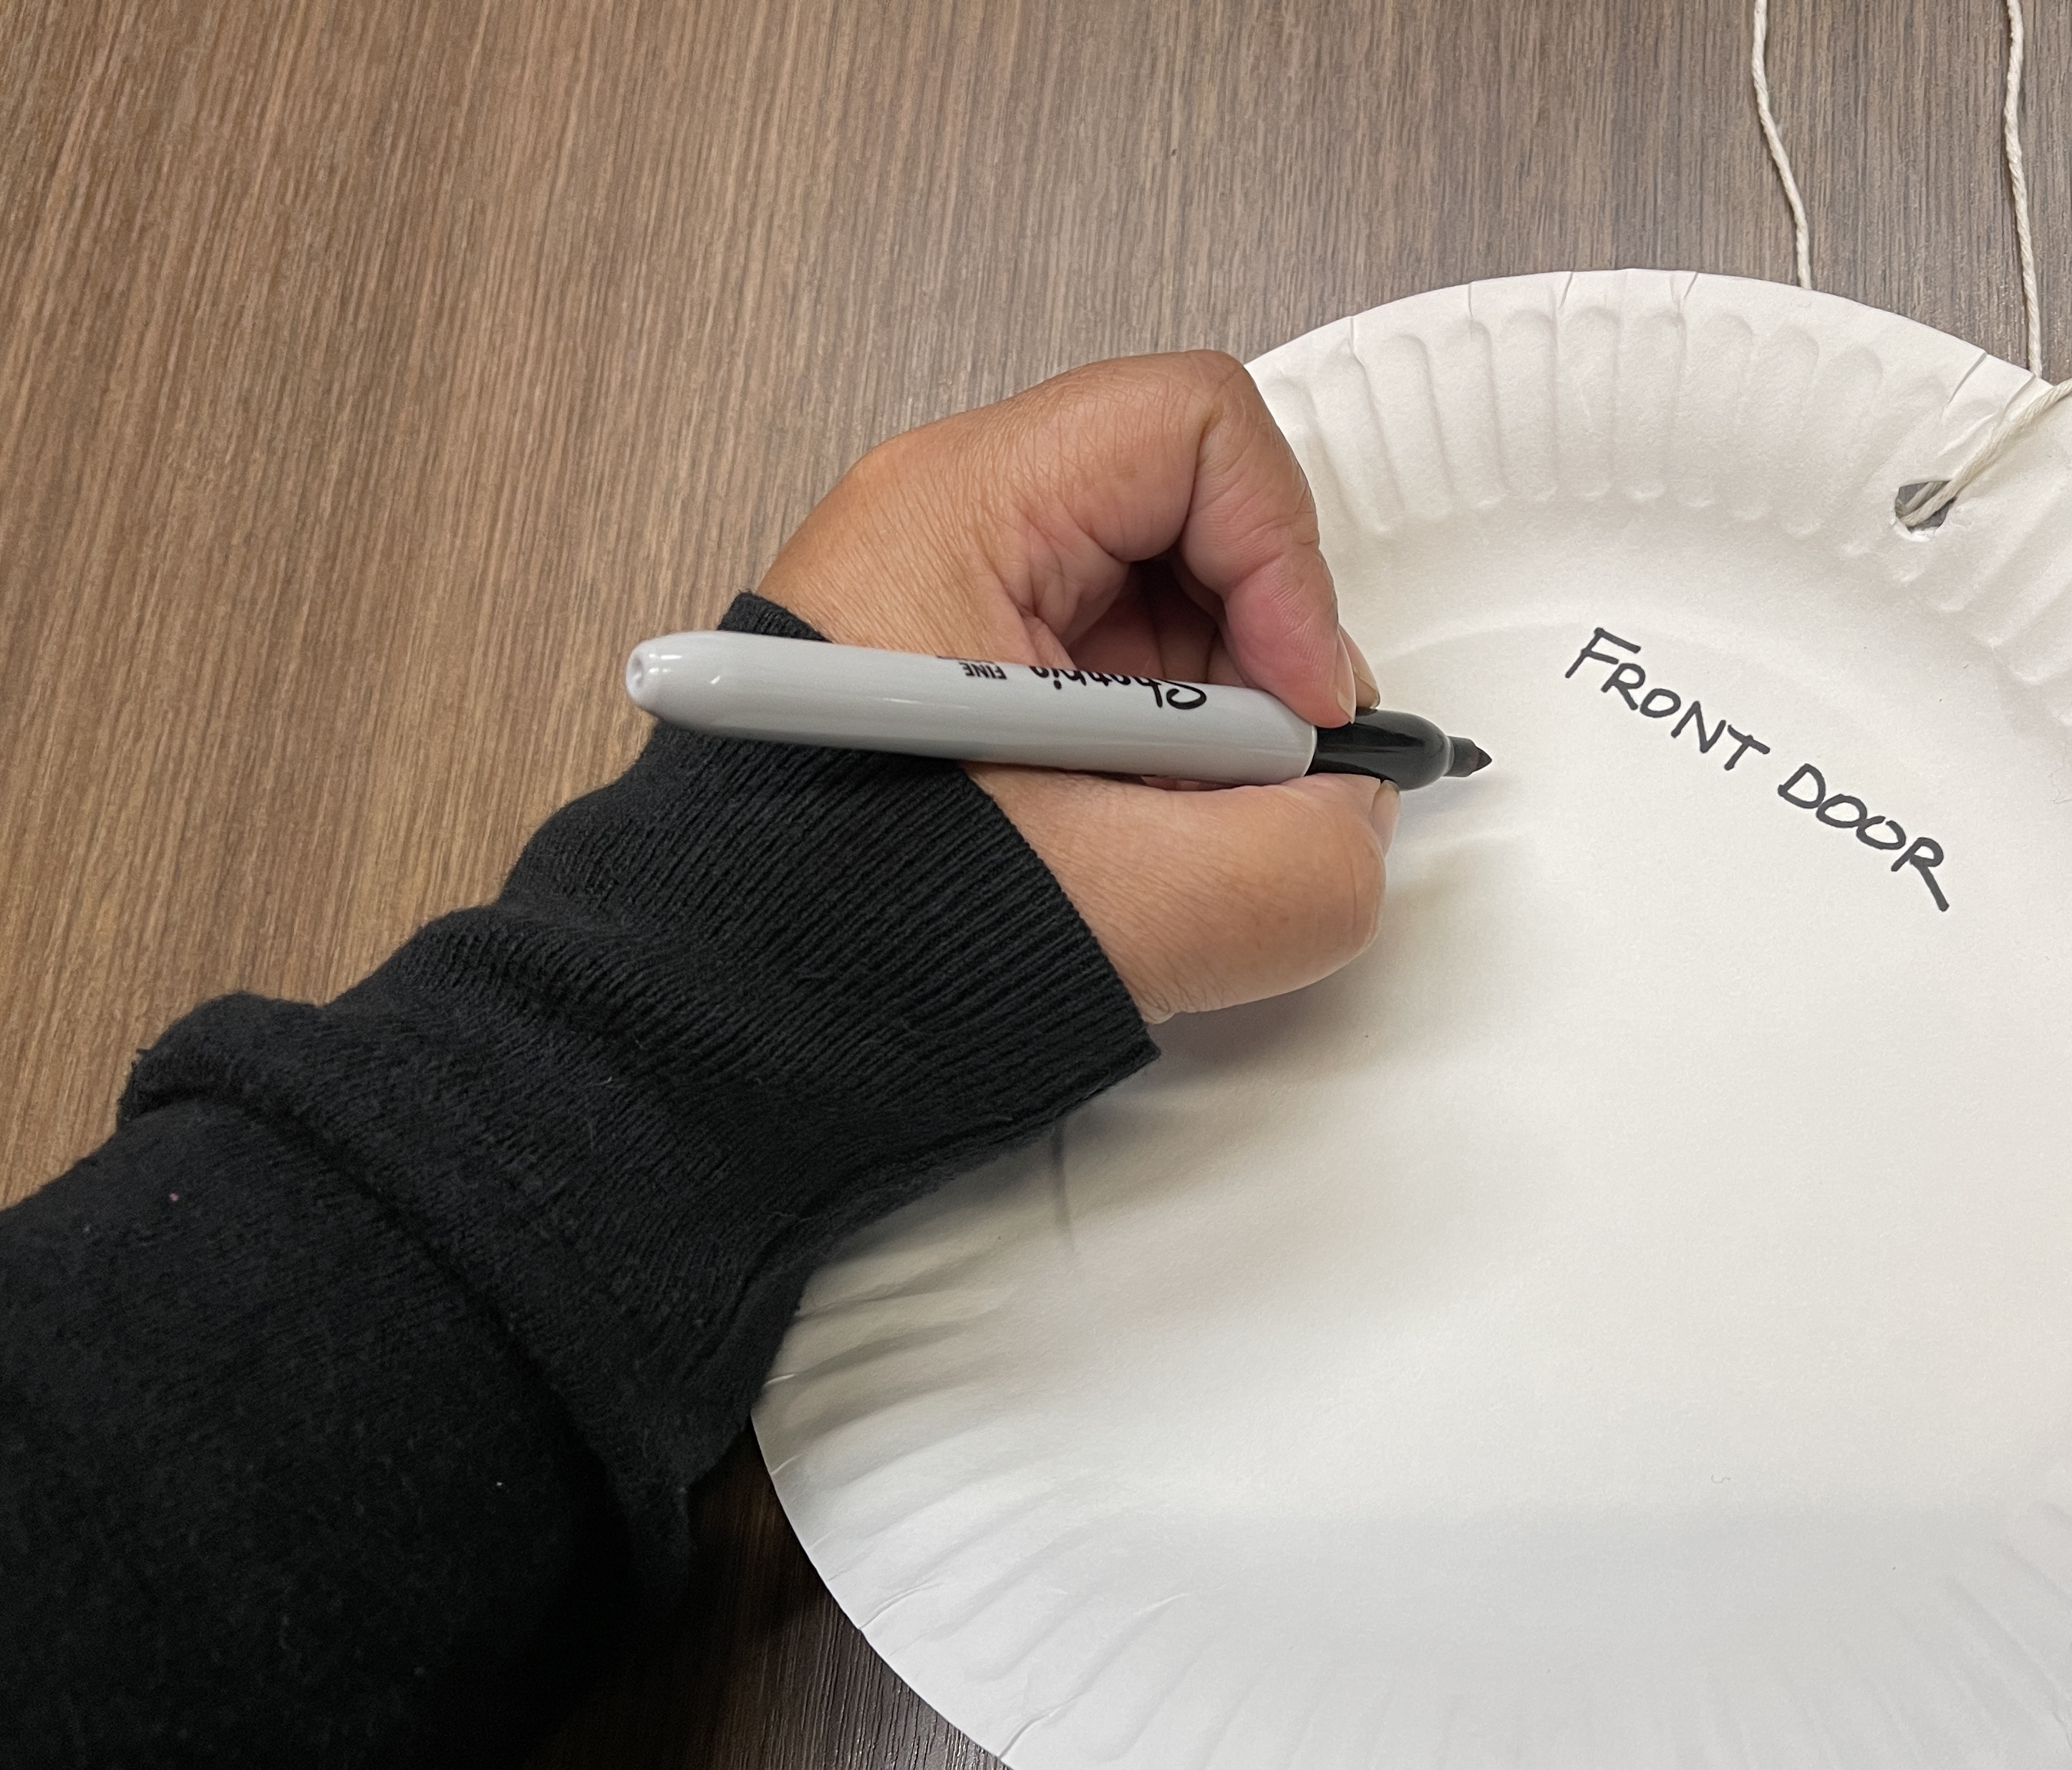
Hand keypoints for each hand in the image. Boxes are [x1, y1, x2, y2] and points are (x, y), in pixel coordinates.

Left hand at [755, 351, 1393, 1021]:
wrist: (724, 1036)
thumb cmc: (855, 943)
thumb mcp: (1139, 910)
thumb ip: (1306, 860)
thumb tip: (1347, 815)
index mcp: (957, 513)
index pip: (1196, 431)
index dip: (1285, 558)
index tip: (1301, 707)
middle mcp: (948, 530)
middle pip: (1193, 516)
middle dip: (1263, 657)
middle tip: (1262, 784)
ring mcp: (958, 612)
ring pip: (1166, 611)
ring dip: (1216, 727)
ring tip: (1176, 837)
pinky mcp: (970, 690)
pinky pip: (1120, 685)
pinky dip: (1164, 765)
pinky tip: (1137, 848)